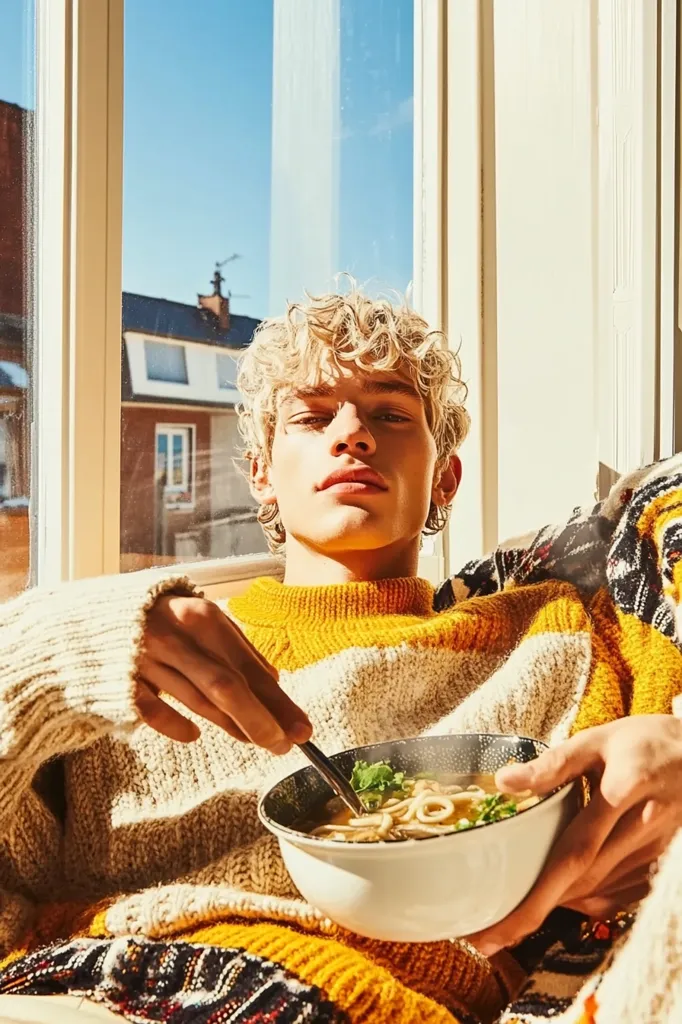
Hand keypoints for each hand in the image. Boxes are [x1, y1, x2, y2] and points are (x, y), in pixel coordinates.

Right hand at [135, 595, 311, 752]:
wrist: (102, 612)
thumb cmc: (168, 617)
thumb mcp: (207, 621)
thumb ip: (239, 650)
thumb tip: (274, 682)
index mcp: (204, 619)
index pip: (249, 669)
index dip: (279, 702)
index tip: (302, 728)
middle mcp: (178, 638)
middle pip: (226, 688)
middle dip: (259, 721)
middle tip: (284, 745)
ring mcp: (147, 660)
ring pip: (197, 701)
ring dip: (232, 726)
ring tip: (260, 741)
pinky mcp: (122, 681)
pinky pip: (152, 710)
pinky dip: (174, 724)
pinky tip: (194, 735)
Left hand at [467, 715, 681, 955]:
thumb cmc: (645, 743)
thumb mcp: (598, 740)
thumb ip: (553, 764)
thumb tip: (505, 782)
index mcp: (622, 793)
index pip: (572, 854)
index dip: (534, 897)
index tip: (497, 927)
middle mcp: (643, 830)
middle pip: (582, 882)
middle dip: (533, 912)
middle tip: (489, 934)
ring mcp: (657, 854)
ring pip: (600, 893)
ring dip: (558, 905)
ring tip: (515, 912)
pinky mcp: (662, 867)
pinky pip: (620, 897)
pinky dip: (587, 899)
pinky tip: (563, 891)